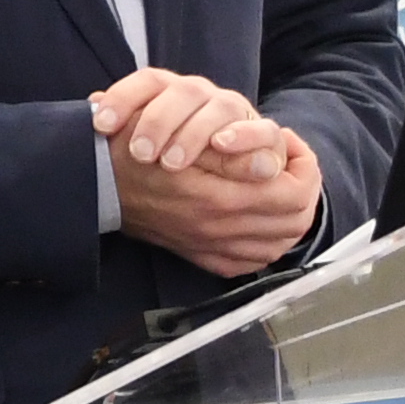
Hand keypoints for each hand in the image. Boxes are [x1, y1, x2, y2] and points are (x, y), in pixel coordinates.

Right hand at [98, 69, 321, 275]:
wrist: (100, 185)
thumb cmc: (139, 152)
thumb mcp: (186, 142)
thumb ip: (236, 158)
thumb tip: (272, 166)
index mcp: (222, 201)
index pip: (295, 194)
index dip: (304, 165)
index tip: (289, 143)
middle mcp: (222, 231)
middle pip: (295, 221)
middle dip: (304, 188)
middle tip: (293, 165)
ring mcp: (213, 248)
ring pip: (280, 243)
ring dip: (290, 216)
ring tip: (282, 188)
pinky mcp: (204, 258)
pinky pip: (252, 261)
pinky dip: (268, 242)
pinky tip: (262, 223)